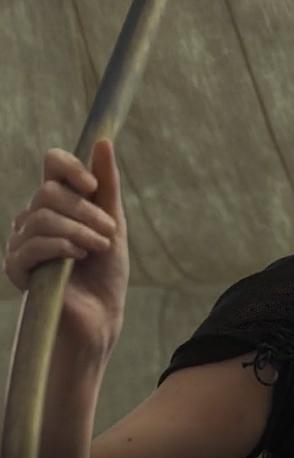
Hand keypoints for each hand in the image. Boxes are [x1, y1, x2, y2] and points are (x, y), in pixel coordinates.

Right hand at [3, 139, 129, 359]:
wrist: (100, 315)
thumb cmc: (107, 271)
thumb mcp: (113, 223)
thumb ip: (107, 186)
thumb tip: (103, 142)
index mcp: (58, 203)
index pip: (51, 165)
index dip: (70, 166)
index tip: (93, 185)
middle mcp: (34, 217)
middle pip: (48, 191)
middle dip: (86, 210)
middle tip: (110, 232)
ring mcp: (21, 241)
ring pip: (41, 216)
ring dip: (80, 230)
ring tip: (99, 247)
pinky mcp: (15, 267)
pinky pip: (32, 244)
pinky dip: (62, 246)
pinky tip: (79, 258)